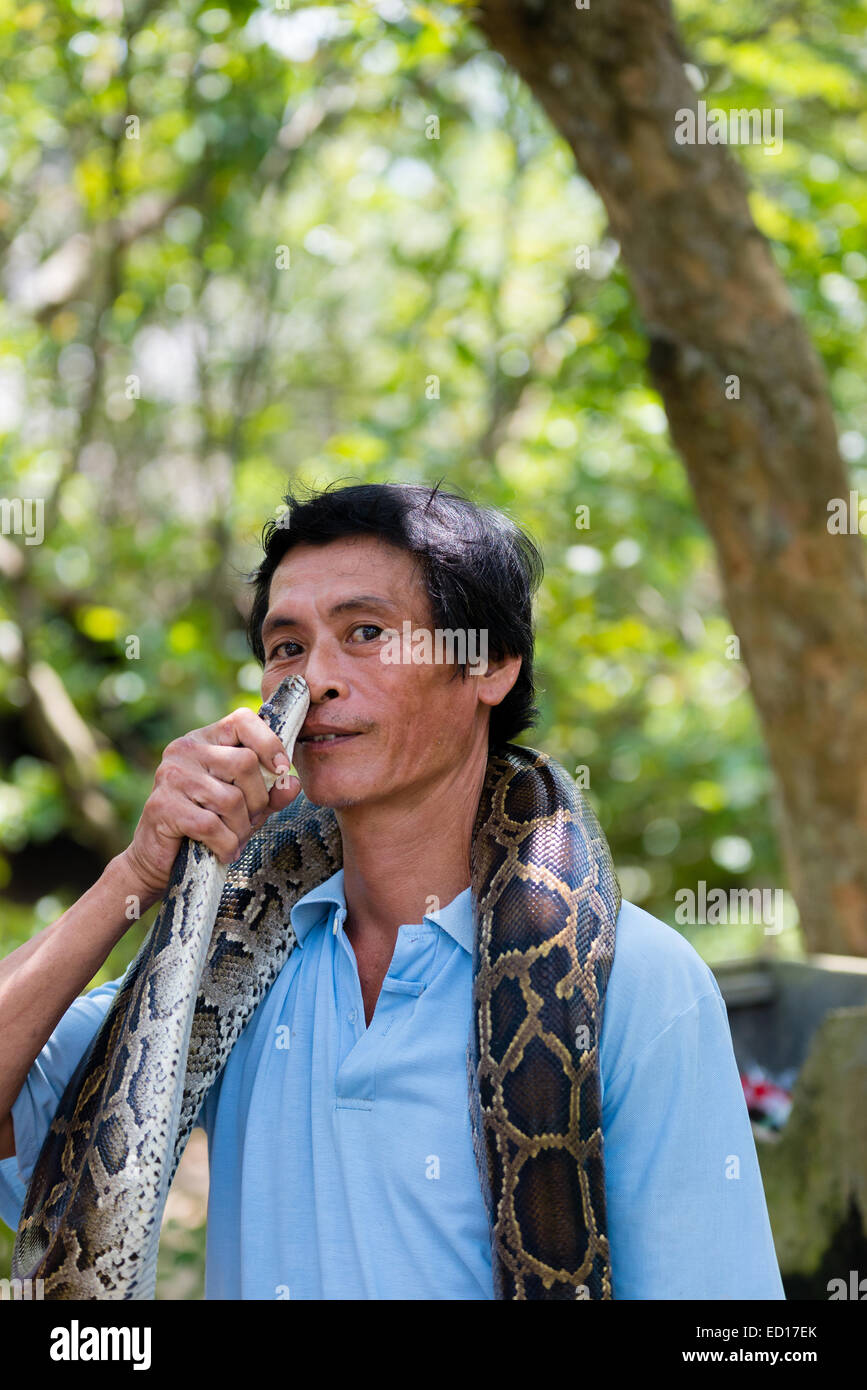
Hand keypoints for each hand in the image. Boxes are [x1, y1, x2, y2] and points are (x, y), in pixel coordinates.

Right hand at [119, 705, 301, 907]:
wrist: (159, 859)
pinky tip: (222, 850)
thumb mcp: (246, 807)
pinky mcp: (162, 806)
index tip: (281, 768)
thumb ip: (270, 793)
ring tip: (232, 837)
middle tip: (247, 821)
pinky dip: (225, 845)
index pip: (242, 720)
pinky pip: (211, 825)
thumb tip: (293, 783)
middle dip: (257, 800)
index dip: (269, 742)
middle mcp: (185, 750)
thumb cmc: (206, 827)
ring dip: (240, 828)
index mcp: (205, 740)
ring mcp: (171, 776)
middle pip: (244, 762)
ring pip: (231, 798)